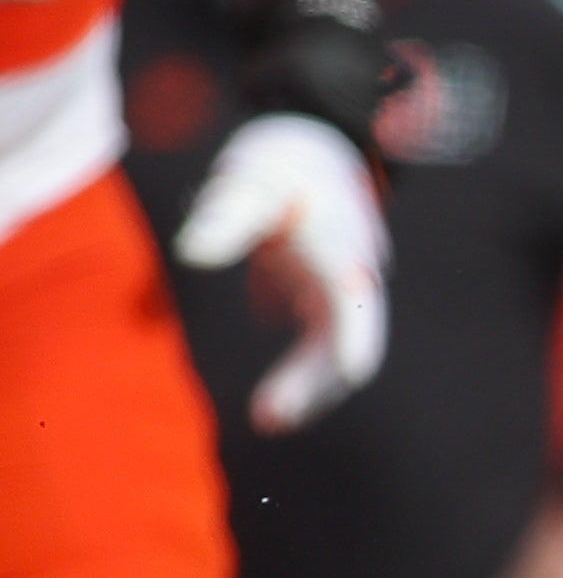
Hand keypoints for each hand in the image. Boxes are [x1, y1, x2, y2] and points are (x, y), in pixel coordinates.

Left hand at [172, 112, 386, 430]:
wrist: (318, 156)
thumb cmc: (284, 163)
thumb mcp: (250, 180)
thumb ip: (224, 216)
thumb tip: (191, 255)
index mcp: (342, 245)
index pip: (354, 296)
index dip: (356, 333)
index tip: (354, 370)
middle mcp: (355, 277)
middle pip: (348, 341)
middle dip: (316, 383)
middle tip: (270, 416)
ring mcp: (344, 294)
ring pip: (335, 355)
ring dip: (306, 391)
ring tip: (265, 421)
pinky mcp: (327, 305)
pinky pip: (320, 353)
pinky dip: (299, 381)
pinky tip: (268, 408)